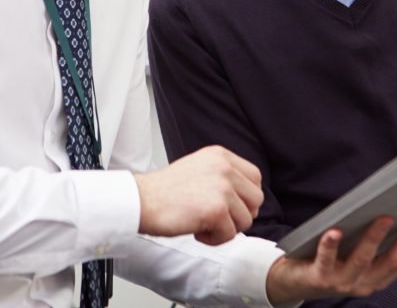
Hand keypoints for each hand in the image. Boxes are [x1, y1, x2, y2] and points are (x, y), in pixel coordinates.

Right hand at [132, 145, 263, 244]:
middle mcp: (224, 167)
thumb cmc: (164, 191)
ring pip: (246, 219)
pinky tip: (196, 231)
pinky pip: (230, 235)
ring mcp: (222, 188)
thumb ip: (222, 176)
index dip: (246, 196)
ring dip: (226, 228)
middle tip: (217, 219)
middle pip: (256, 199)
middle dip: (239, 214)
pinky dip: (214, 240)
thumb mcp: (198, 168)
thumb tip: (245, 198)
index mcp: (220, 155)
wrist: (141, 201)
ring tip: (203, 224)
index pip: (255, 177)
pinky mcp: (216, 210)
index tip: (231, 206)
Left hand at [266, 215, 396, 303]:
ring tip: (384, 216)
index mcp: (380, 277)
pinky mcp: (319, 277)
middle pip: (392, 261)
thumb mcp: (361, 254)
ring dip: (375, 238)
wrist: (296, 281)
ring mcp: (343, 282)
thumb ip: (381, 241)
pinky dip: (331, 245)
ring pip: (362, 260)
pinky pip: (326, 260)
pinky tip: (335, 230)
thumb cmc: (334, 259)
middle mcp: (366, 283)